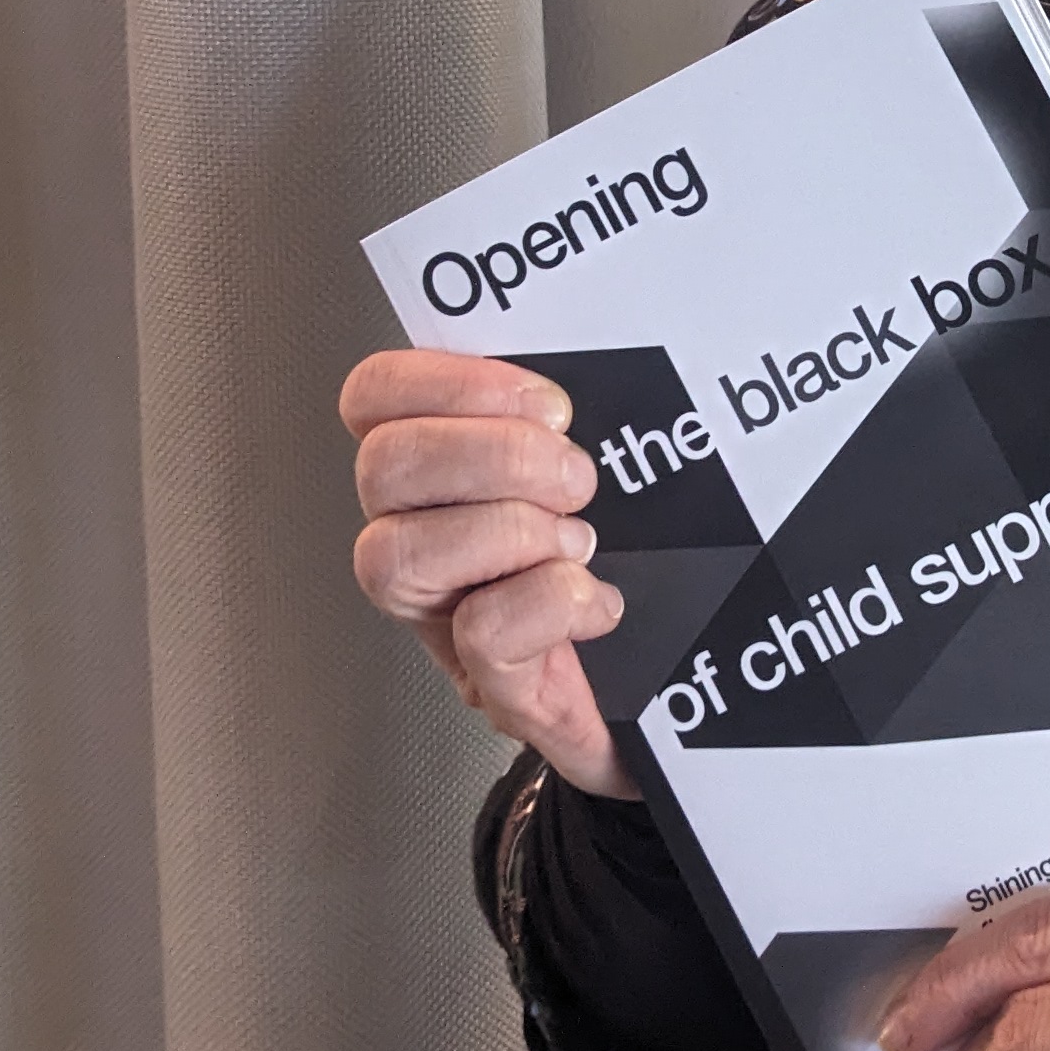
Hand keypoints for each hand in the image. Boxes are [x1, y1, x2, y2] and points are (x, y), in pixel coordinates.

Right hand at [344, 347, 635, 797]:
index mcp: (439, 475)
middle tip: (576, 478)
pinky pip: (482, 630)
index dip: (451, 382)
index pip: (375, 396)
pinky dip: (554, 602)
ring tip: (579, 542)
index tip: (549, 403)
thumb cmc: (630, 566)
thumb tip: (577, 362)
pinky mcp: (495, 686)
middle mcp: (420, 542)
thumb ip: (562, 420)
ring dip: (511, 530)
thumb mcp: (598, 469)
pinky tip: (597, 601)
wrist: (674, 688)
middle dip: (496, 454)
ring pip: (396, 554)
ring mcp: (444, 620)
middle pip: (382, 467)